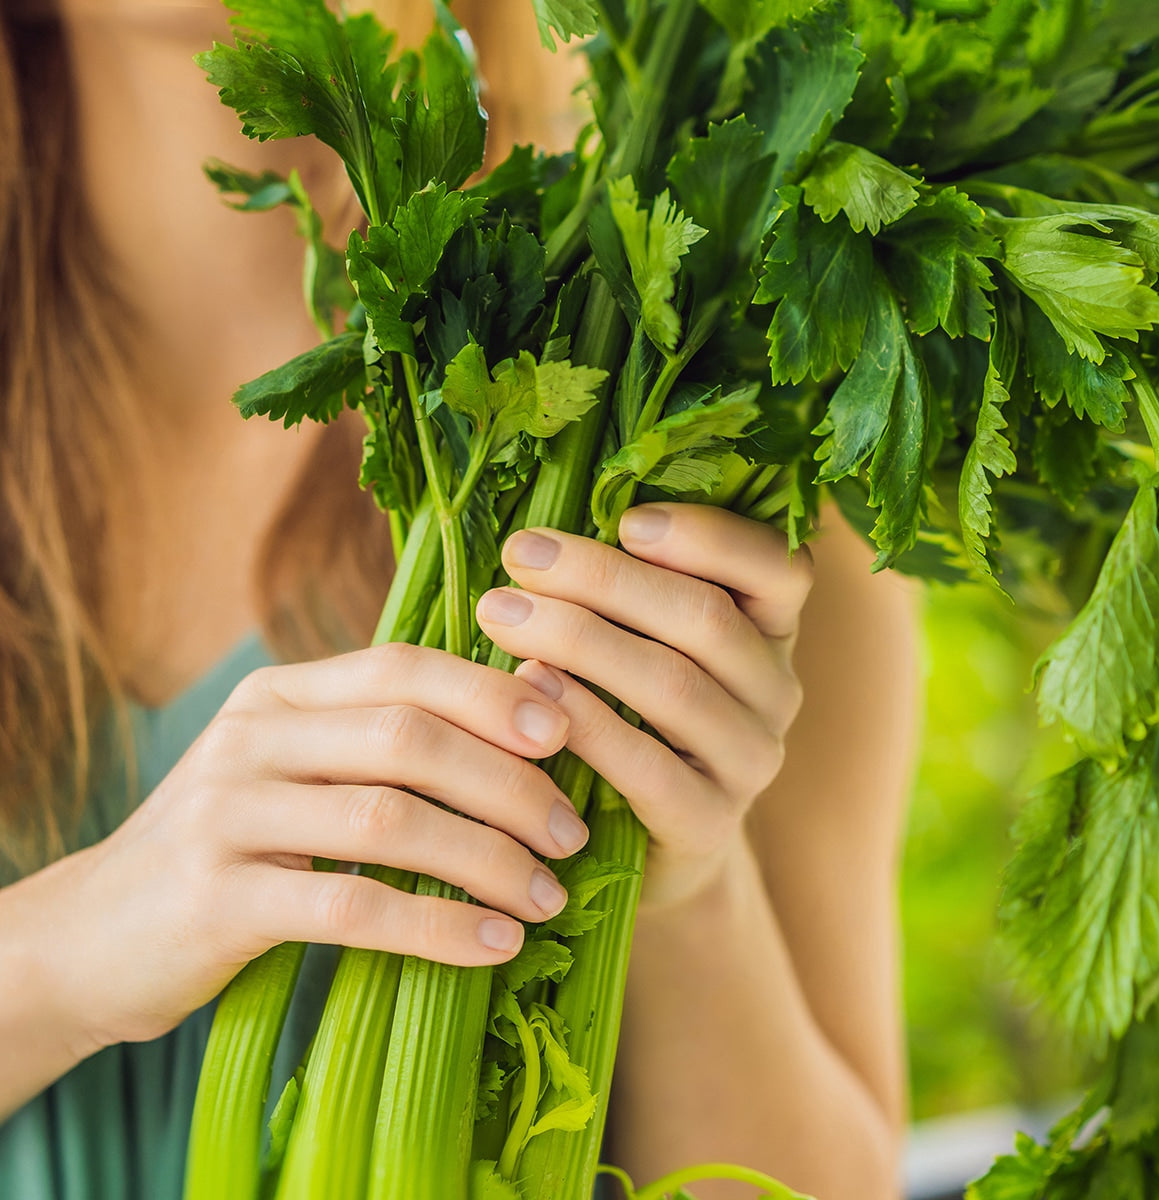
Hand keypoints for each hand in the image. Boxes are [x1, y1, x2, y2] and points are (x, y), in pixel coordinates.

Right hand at [4, 645, 586, 1052]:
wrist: (90, 935)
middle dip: (508, 784)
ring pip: (388, 817)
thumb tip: (529, 718)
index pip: (406, 668)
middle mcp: (252, 736)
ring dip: (486, 857)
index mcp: (282, 696)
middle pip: (409, 738)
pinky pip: (350, 905)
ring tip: (545, 895)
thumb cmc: (230, 850)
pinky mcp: (215, 898)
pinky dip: (435, 925)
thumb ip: (387, 741)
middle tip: (570, 833)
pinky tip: (492, 947)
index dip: (495, 695)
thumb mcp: (298, 774)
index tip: (569, 734)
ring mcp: (226, 812)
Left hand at [477, 503, 812, 909]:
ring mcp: (751, 761)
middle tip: (519, 555)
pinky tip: (529, 686)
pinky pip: (649, 766)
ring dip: (580, 639)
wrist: (636, 846)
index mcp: (772, 629)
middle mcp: (777, 691)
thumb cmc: (623, 712)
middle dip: (605, 578)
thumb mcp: (638, 640)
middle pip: (706, 619)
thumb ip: (622, 587)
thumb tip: (543, 529)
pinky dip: (585, 720)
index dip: (710, 537)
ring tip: (500, 613)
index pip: (779, 567)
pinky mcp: (710, 824)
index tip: (625, 521)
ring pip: (674, 685)